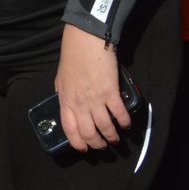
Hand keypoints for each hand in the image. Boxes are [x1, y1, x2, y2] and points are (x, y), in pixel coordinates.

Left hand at [56, 26, 129, 150]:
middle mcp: (79, 103)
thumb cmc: (73, 57)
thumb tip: (67, 104)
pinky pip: (119, 114)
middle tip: (104, 145)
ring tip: (116, 138)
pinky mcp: (110, 92)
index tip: (84, 149)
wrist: (85, 40)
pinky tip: (126, 125)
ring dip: (112, 136)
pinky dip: (124, 122)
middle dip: (97, 144)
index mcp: (65, 100)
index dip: (77, 142)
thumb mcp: (62, 79)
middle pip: (88, 133)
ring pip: (104, 127)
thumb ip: (65, 94)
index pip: (69, 129)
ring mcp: (94, 99)